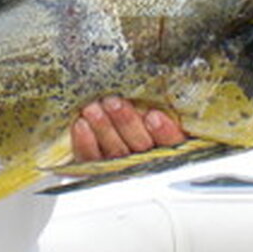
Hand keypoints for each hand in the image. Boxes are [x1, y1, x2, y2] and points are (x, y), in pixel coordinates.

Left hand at [70, 96, 185, 161]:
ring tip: (93, 108)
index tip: (153, 116)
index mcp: (169, 144)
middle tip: (113, 102)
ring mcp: (122, 166)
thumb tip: (151, 83)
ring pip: (116, 152)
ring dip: (103, 128)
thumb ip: (156, 101)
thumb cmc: (142, 114)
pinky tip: (80, 124)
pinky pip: (92, 159)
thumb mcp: (157, 105)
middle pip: (140, 146)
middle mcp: (148, 158)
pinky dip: (85, 143)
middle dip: (126, 123)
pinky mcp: (98, 168)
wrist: (114, 129)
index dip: (164, 132)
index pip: (171, 142)